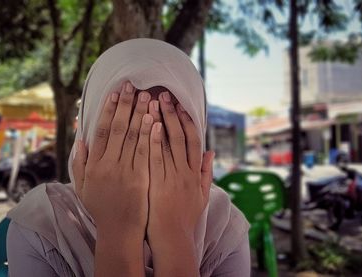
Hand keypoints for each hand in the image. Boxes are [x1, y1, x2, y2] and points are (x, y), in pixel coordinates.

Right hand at [72, 81, 152, 235]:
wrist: (119, 231)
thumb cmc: (101, 209)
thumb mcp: (82, 187)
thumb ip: (80, 163)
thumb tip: (80, 140)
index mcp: (94, 165)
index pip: (101, 131)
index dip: (109, 110)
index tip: (115, 93)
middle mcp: (108, 165)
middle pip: (117, 128)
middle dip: (126, 105)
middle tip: (132, 85)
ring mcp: (125, 171)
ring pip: (132, 137)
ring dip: (140, 114)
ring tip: (147, 95)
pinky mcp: (140, 178)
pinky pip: (145, 152)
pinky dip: (149, 135)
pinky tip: (154, 119)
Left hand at [147, 91, 214, 275]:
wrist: (172, 237)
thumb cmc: (184, 218)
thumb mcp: (201, 195)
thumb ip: (206, 173)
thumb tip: (211, 152)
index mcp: (194, 173)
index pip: (193, 140)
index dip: (187, 121)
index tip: (181, 105)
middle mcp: (185, 171)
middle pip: (180, 136)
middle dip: (173, 114)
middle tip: (165, 94)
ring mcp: (172, 176)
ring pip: (167, 142)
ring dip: (161, 120)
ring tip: (153, 101)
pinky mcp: (158, 182)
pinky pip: (156, 157)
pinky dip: (154, 139)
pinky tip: (150, 123)